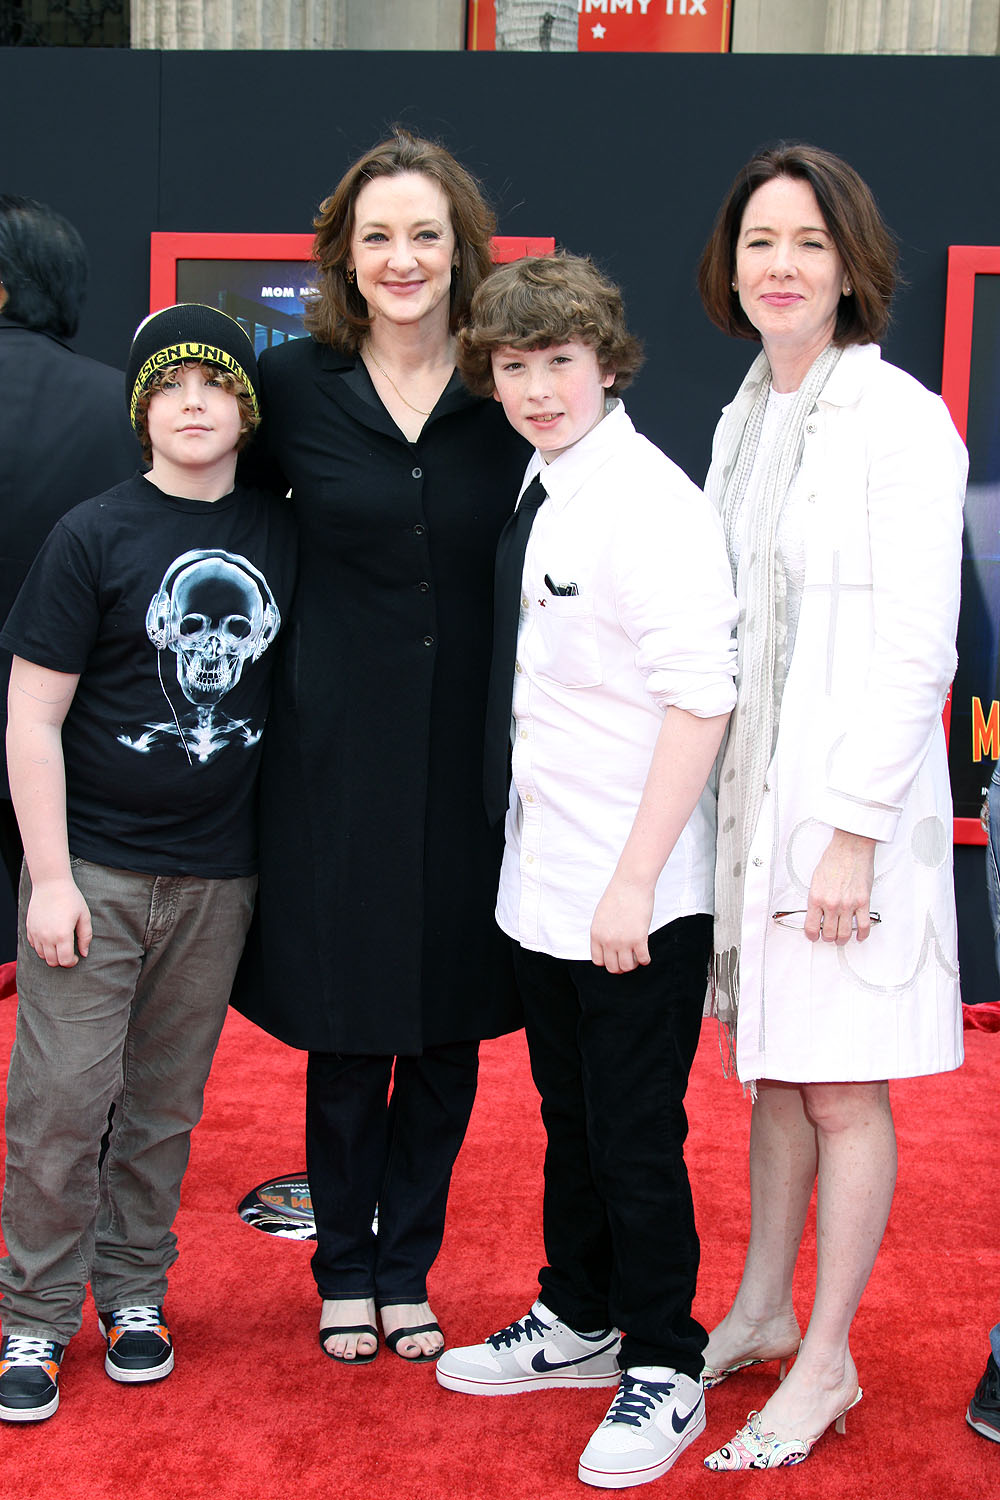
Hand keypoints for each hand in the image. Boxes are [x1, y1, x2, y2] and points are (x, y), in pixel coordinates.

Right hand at [25, 877, 92, 967]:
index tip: (76, 957)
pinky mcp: (29, 928)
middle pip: (52, 962)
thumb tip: (84, 953)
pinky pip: (34, 946)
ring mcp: (36, 933)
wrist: (51, 884)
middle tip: (69, 952)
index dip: (72, 962)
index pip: (65, 961)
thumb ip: (86, 937)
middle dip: (62, 960)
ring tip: (60, 944)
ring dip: (51, 954)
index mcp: (62, 935)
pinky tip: (50, 938)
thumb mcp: (84, 916)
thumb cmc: (70, 898)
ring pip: (42, 955)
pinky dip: (42, 947)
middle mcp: (47, 937)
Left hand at [590, 876, 654, 972]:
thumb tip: (608, 945)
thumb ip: (603, 931)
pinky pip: (643, 959)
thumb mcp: (601, 915)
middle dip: (621, 966)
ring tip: (637, 957)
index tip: (615, 957)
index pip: (598, 961)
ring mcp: (623, 941)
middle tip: (628, 960)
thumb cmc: (618, 894)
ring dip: (633, 964)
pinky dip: (645, 960)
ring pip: (627, 966)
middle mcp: (608, 940)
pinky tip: (646, 955)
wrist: (631, 883)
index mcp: (596, 934)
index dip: (608, 961)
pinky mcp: (639, 938)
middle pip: (612, 967)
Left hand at [805, 829, 875, 944]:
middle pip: (829, 933)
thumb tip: (816, 912)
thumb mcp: (816, 879)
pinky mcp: (863, 902)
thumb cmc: (834, 859)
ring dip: (842, 939)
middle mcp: (832, 904)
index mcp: (816, 898)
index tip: (814, 936)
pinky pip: (863, 925)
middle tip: (828, 937)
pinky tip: (859, 935)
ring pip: (845, 933)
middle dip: (828, 938)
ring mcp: (848, 904)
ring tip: (841, 938)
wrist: (850, 848)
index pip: (811, 927)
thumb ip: (817, 897)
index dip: (812, 936)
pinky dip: (862, 934)